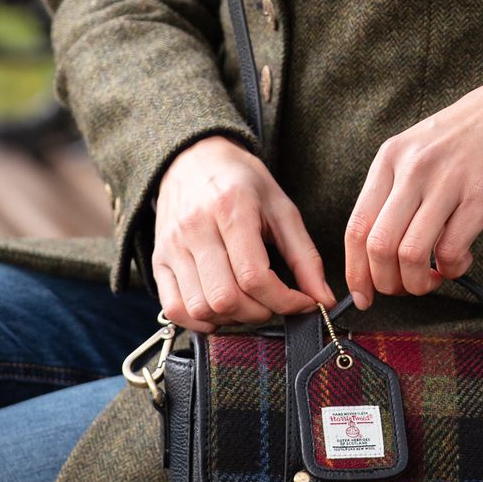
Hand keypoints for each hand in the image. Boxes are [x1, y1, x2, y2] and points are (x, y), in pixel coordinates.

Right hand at [153, 135, 334, 331]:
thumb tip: (324, 300)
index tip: (302, 304)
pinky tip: (220, 312)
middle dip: (259, 313)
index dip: (285, 301)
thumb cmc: (242, 183)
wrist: (194, 159)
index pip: (255, 276)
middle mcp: (195, 229)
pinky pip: (175, 308)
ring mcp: (172, 247)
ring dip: (231, 319)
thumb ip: (305, 257)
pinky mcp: (159, 261)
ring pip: (201, 308)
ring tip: (248, 305)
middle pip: (226, 298)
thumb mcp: (282, 209)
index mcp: (230, 209)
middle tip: (273, 303)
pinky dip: (200, 321)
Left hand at [344, 71, 482, 308]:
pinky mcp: (480, 196)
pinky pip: (450, 251)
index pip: (356, 228)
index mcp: (389, 160)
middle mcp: (412, 169)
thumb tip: (374, 256)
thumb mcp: (415, 152)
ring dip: (418, 283)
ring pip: (410, 255)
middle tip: (402, 288)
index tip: (362, 295)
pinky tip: (458, 261)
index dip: (355, 272)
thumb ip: (392, 194)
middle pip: (379, 248)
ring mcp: (446, 182)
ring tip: (431, 279)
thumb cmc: (463, 139)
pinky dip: (451, 269)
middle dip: (387, 284)